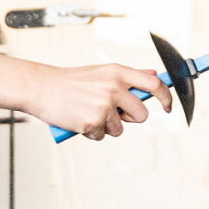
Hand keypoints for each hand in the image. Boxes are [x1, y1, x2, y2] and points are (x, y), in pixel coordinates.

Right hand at [22, 63, 170, 139]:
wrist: (41, 88)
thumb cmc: (71, 81)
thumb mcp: (102, 72)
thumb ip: (128, 76)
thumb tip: (153, 76)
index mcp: (118, 72)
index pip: (154, 85)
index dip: (166, 98)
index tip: (167, 107)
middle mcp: (114, 88)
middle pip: (142, 114)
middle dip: (130, 118)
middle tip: (113, 113)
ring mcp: (104, 106)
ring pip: (120, 129)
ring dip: (107, 126)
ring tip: (89, 113)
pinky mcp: (93, 123)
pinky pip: (102, 136)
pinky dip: (93, 133)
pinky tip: (79, 120)